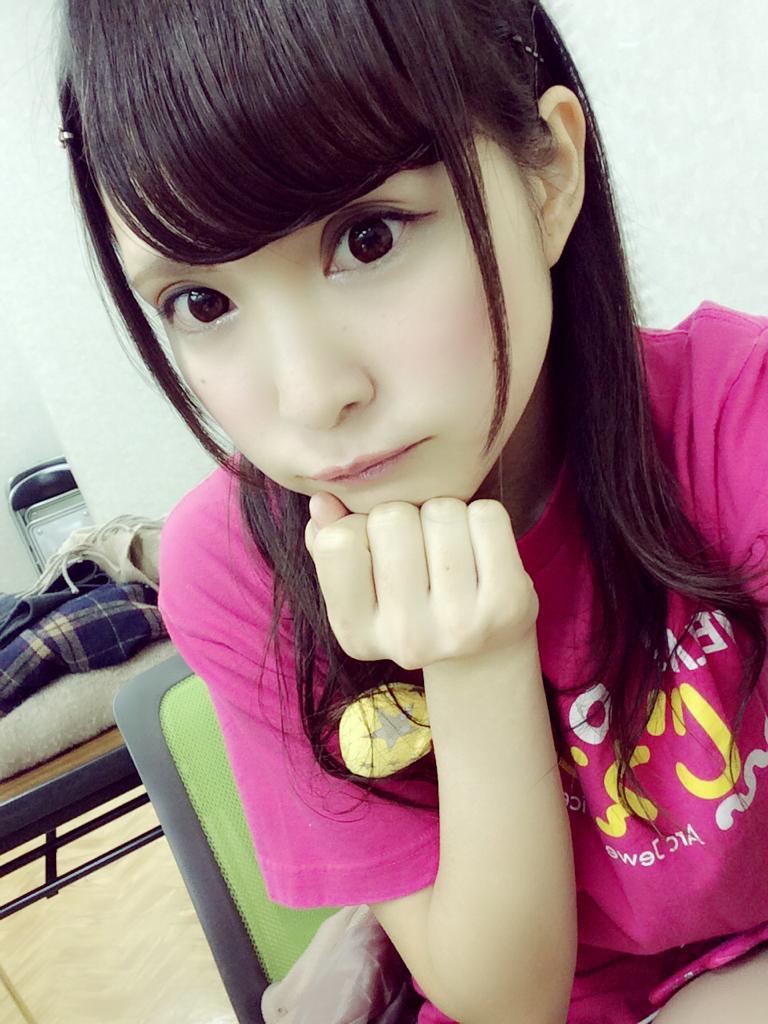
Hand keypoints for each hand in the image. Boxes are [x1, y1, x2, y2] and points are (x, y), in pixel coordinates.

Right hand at [304, 493, 538, 670]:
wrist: (482, 650)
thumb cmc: (410, 602)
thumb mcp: (360, 585)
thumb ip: (328, 542)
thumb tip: (323, 500)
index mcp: (356, 634)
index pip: (338, 540)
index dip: (357, 526)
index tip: (375, 547)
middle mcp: (406, 638)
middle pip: (391, 518)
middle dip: (405, 515)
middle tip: (419, 546)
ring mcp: (460, 625)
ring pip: (441, 510)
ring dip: (445, 514)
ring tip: (448, 548)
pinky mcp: (507, 603)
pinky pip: (487, 515)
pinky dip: (482, 517)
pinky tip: (480, 548)